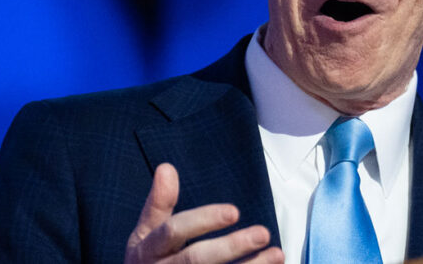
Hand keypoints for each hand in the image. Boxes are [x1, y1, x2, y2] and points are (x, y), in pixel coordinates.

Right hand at [126, 163, 283, 263]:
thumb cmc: (149, 258)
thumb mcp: (146, 232)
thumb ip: (158, 203)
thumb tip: (166, 167)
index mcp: (148, 248)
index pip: (174, 231)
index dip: (203, 220)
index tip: (234, 211)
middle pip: (196, 259)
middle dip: (231, 247)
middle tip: (263, 233)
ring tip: (277, 254)